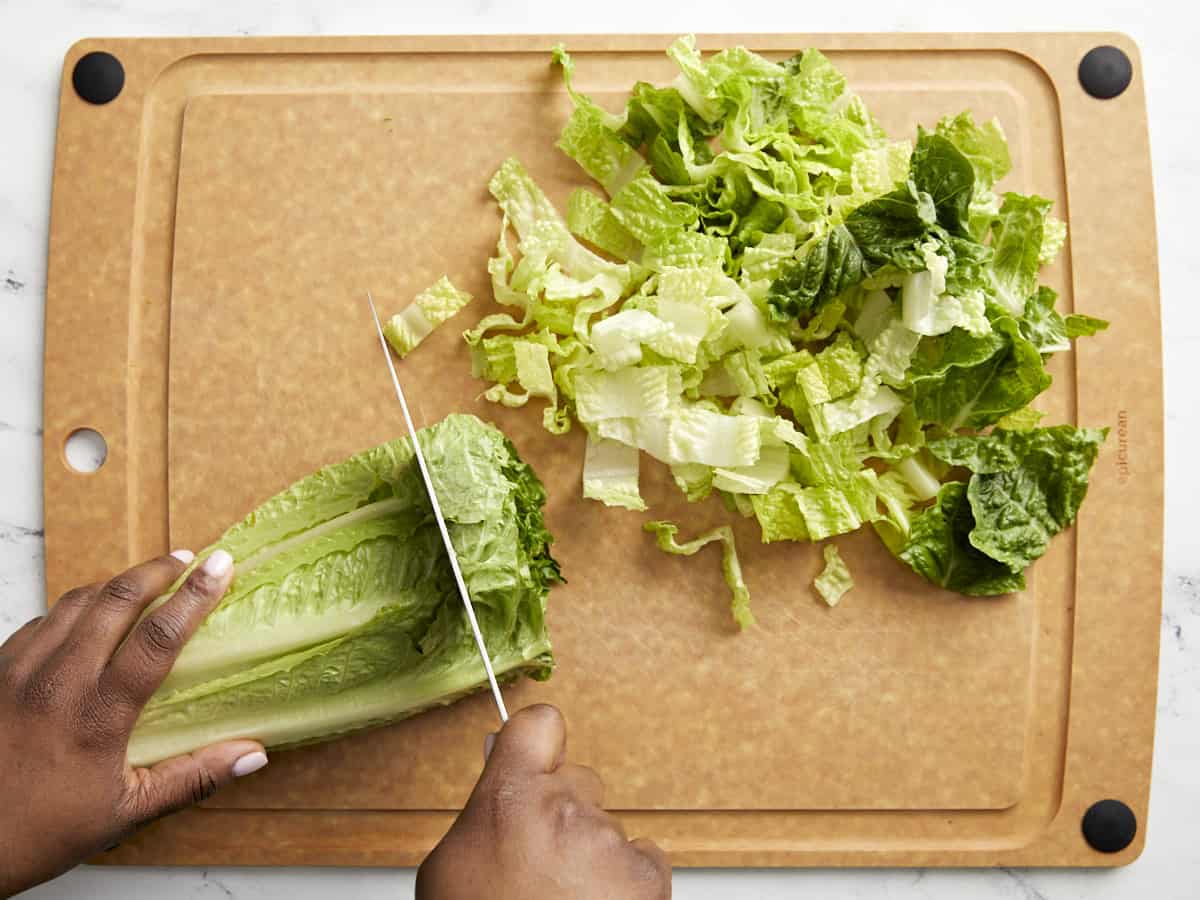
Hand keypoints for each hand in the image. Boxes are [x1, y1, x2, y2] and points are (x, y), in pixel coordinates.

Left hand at [0, 550, 267, 896]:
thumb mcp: (127, 813)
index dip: (193, 596)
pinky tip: (92, 613)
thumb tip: (254, 755)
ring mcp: (20, 673)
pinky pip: (42, 621)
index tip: (221, 566)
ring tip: (146, 576)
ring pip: (75, 602)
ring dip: (116, 582)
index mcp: (97, 717)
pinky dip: (75, 606)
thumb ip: (194, 778)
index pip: (156, 638)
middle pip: (114, 601)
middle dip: (156, 570)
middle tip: (187, 559)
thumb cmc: (44, 830)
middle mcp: (57, 684)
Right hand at [416, 704, 669, 899]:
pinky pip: (642, 857)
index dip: (541, 744)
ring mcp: (608, 842)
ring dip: (592, 855)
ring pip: (607, 826)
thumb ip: (482, 814)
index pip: (539, 725)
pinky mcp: (646, 876)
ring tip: (564, 899)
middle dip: (566, 813)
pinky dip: (625, 882)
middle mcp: (564, 809)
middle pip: (579, 782)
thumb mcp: (452, 868)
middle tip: (542, 863)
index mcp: (509, 798)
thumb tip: (500, 784)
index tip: (541, 758)